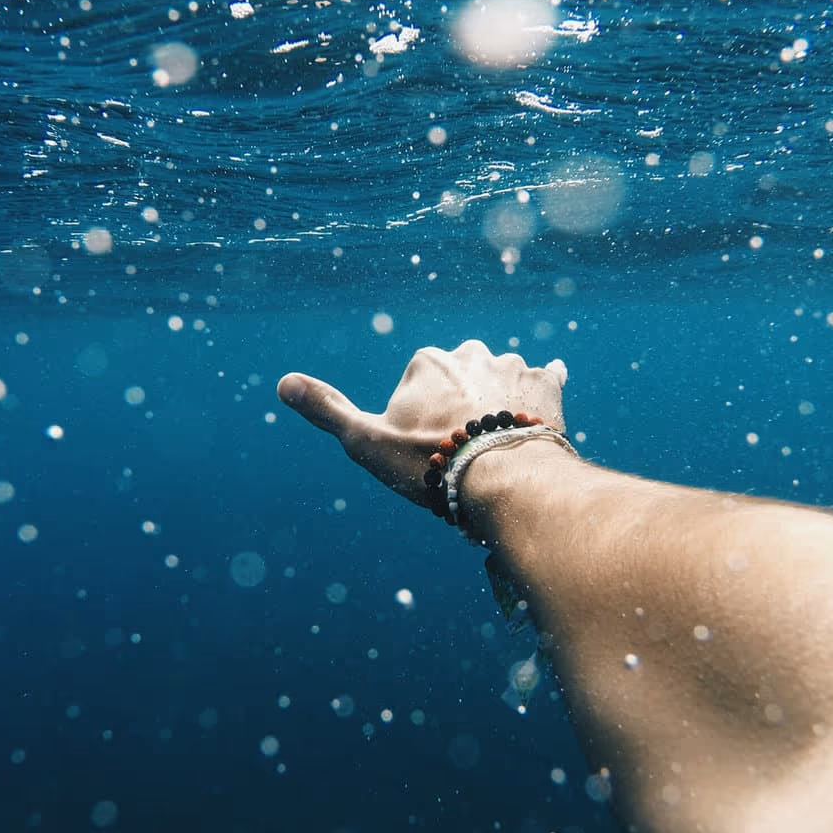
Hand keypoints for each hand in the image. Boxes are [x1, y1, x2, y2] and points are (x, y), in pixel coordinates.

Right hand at [276, 340, 568, 505]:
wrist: (506, 481)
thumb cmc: (431, 463)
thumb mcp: (366, 442)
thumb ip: (327, 410)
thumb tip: (283, 383)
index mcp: (427, 361)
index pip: (418, 387)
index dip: (418, 422)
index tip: (425, 451)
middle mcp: (471, 352)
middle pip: (459, 381)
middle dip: (460, 409)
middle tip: (461, 454)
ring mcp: (513, 365)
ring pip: (501, 381)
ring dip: (500, 405)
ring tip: (499, 451)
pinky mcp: (549, 384)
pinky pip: (548, 379)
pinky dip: (544, 392)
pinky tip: (543, 408)